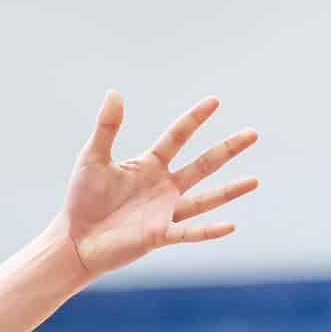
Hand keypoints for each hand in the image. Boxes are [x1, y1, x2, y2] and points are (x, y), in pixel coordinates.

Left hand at [56, 93, 258, 280]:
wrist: (75, 239)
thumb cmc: (83, 199)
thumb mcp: (93, 158)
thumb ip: (107, 128)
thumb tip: (114, 92)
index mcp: (150, 165)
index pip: (177, 137)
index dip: (195, 119)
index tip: (214, 101)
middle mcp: (164, 187)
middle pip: (203, 164)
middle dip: (228, 149)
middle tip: (253, 133)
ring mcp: (165, 211)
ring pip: (205, 199)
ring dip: (229, 190)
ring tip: (255, 180)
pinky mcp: (159, 235)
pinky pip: (189, 232)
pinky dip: (209, 231)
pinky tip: (231, 226)